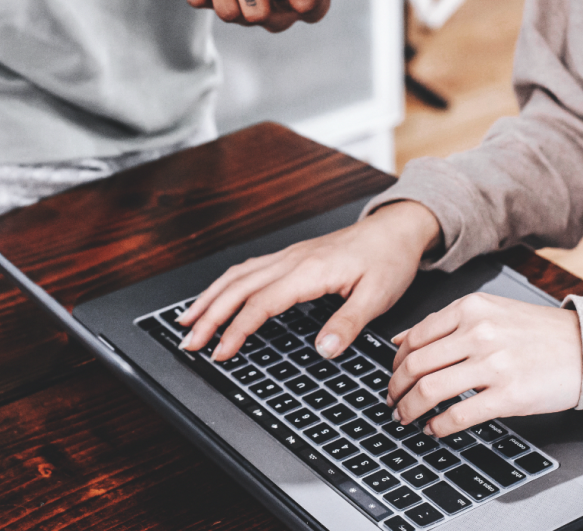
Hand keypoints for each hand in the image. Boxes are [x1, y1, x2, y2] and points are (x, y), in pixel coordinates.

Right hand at [178, 201, 440, 360]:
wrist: (396, 229)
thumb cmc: (388, 259)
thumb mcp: (378, 297)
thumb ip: (348, 324)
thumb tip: (323, 350)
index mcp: (309, 271)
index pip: (261, 303)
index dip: (236, 329)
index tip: (220, 353)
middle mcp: (291, 260)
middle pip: (237, 288)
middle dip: (208, 315)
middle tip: (188, 342)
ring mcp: (288, 256)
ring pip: (236, 276)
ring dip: (209, 298)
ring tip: (187, 320)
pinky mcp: (290, 257)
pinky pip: (247, 269)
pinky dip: (224, 284)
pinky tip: (216, 295)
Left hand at [386, 293, 581, 437]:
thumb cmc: (538, 332)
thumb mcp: (490, 311)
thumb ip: (445, 324)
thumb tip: (399, 341)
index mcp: (470, 309)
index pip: (414, 338)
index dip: (395, 364)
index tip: (392, 376)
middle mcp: (478, 332)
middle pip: (415, 366)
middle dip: (395, 389)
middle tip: (392, 401)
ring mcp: (494, 364)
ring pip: (430, 390)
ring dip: (409, 409)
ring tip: (406, 418)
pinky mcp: (509, 395)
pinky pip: (458, 415)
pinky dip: (438, 426)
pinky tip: (434, 430)